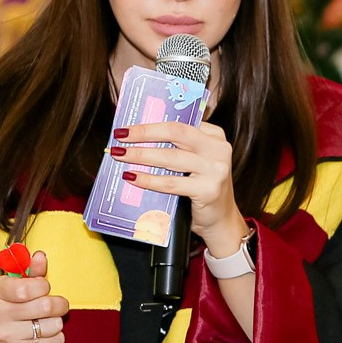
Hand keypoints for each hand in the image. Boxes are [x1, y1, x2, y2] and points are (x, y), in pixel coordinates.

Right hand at [0, 249, 68, 342]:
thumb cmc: (11, 308)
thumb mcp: (16, 286)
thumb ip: (31, 272)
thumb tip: (40, 256)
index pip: (25, 288)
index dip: (42, 286)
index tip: (44, 287)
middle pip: (46, 307)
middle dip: (58, 304)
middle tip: (56, 305)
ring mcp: (7, 336)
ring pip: (54, 325)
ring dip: (56, 322)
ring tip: (45, 321)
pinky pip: (56, 341)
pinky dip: (56, 337)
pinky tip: (43, 335)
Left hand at [116, 119, 240, 254]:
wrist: (221, 220)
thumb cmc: (202, 188)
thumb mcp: (196, 162)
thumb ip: (178, 148)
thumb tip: (138, 137)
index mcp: (214, 136)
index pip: (179, 123)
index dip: (151, 122)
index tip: (128, 126)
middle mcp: (219, 150)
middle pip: (176, 133)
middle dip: (144, 133)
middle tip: (120, 136)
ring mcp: (216, 170)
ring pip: (171, 157)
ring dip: (141, 155)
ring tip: (121, 155)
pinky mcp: (208, 190)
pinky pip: (171, 182)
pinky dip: (148, 179)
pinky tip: (132, 176)